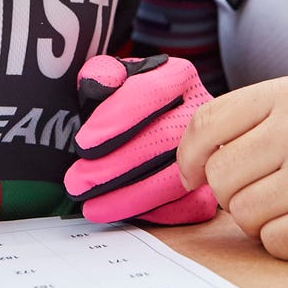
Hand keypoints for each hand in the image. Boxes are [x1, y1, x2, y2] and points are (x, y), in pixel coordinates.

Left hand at [64, 55, 216, 224]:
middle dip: (114, 165)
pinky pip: (189, 205)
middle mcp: (201, 110)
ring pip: (175, 178)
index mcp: (178, 76)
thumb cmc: (127, 104)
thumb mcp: (112, 78)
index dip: (115, 119)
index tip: (83, 143)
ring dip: (129, 197)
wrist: (153, 126)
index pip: (149, 93)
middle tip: (77, 182)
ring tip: (92, 206)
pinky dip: (155, 213)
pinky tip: (124, 214)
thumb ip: (102, 73)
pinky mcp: (210, 184)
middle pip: (162, 140)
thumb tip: (98, 82)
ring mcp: (210, 149)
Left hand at [177, 76, 287, 259]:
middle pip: (219, 175)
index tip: (191, 175)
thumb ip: (256, 122)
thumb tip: (191, 160)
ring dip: (261, 221)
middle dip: (234, 194)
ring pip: (241, 213)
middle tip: (272, 193)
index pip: (207, 124)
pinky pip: (272, 243)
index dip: (188, 157)